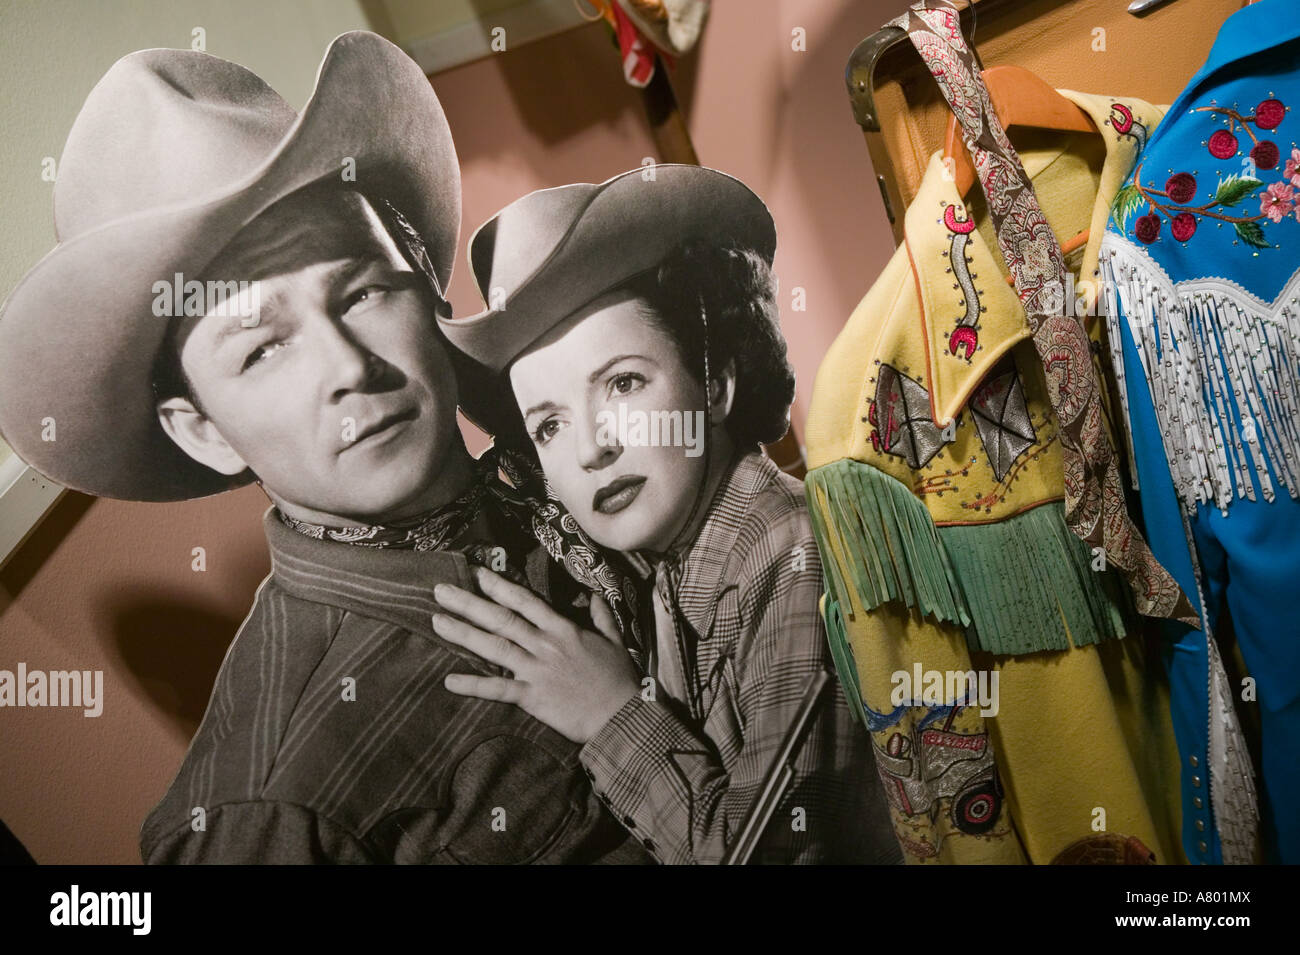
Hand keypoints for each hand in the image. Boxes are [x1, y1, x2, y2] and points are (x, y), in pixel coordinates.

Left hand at [433, 566, 641, 743]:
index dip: (499, 586)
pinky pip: (497, 689)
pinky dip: (473, 685)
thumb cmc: (618, 678)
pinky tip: (449, 681)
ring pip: (493, 647)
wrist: (620, 715)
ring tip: (436, 621)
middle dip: (468, 603)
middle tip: (440, 590)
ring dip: (463, 633)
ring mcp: (536, 670)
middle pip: (501, 619)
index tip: (477, 573)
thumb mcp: (614, 640)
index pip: (525, 601)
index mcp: (562, 629)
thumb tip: (596, 595)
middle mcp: (544, 645)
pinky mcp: (532, 697)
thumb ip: (601, 616)